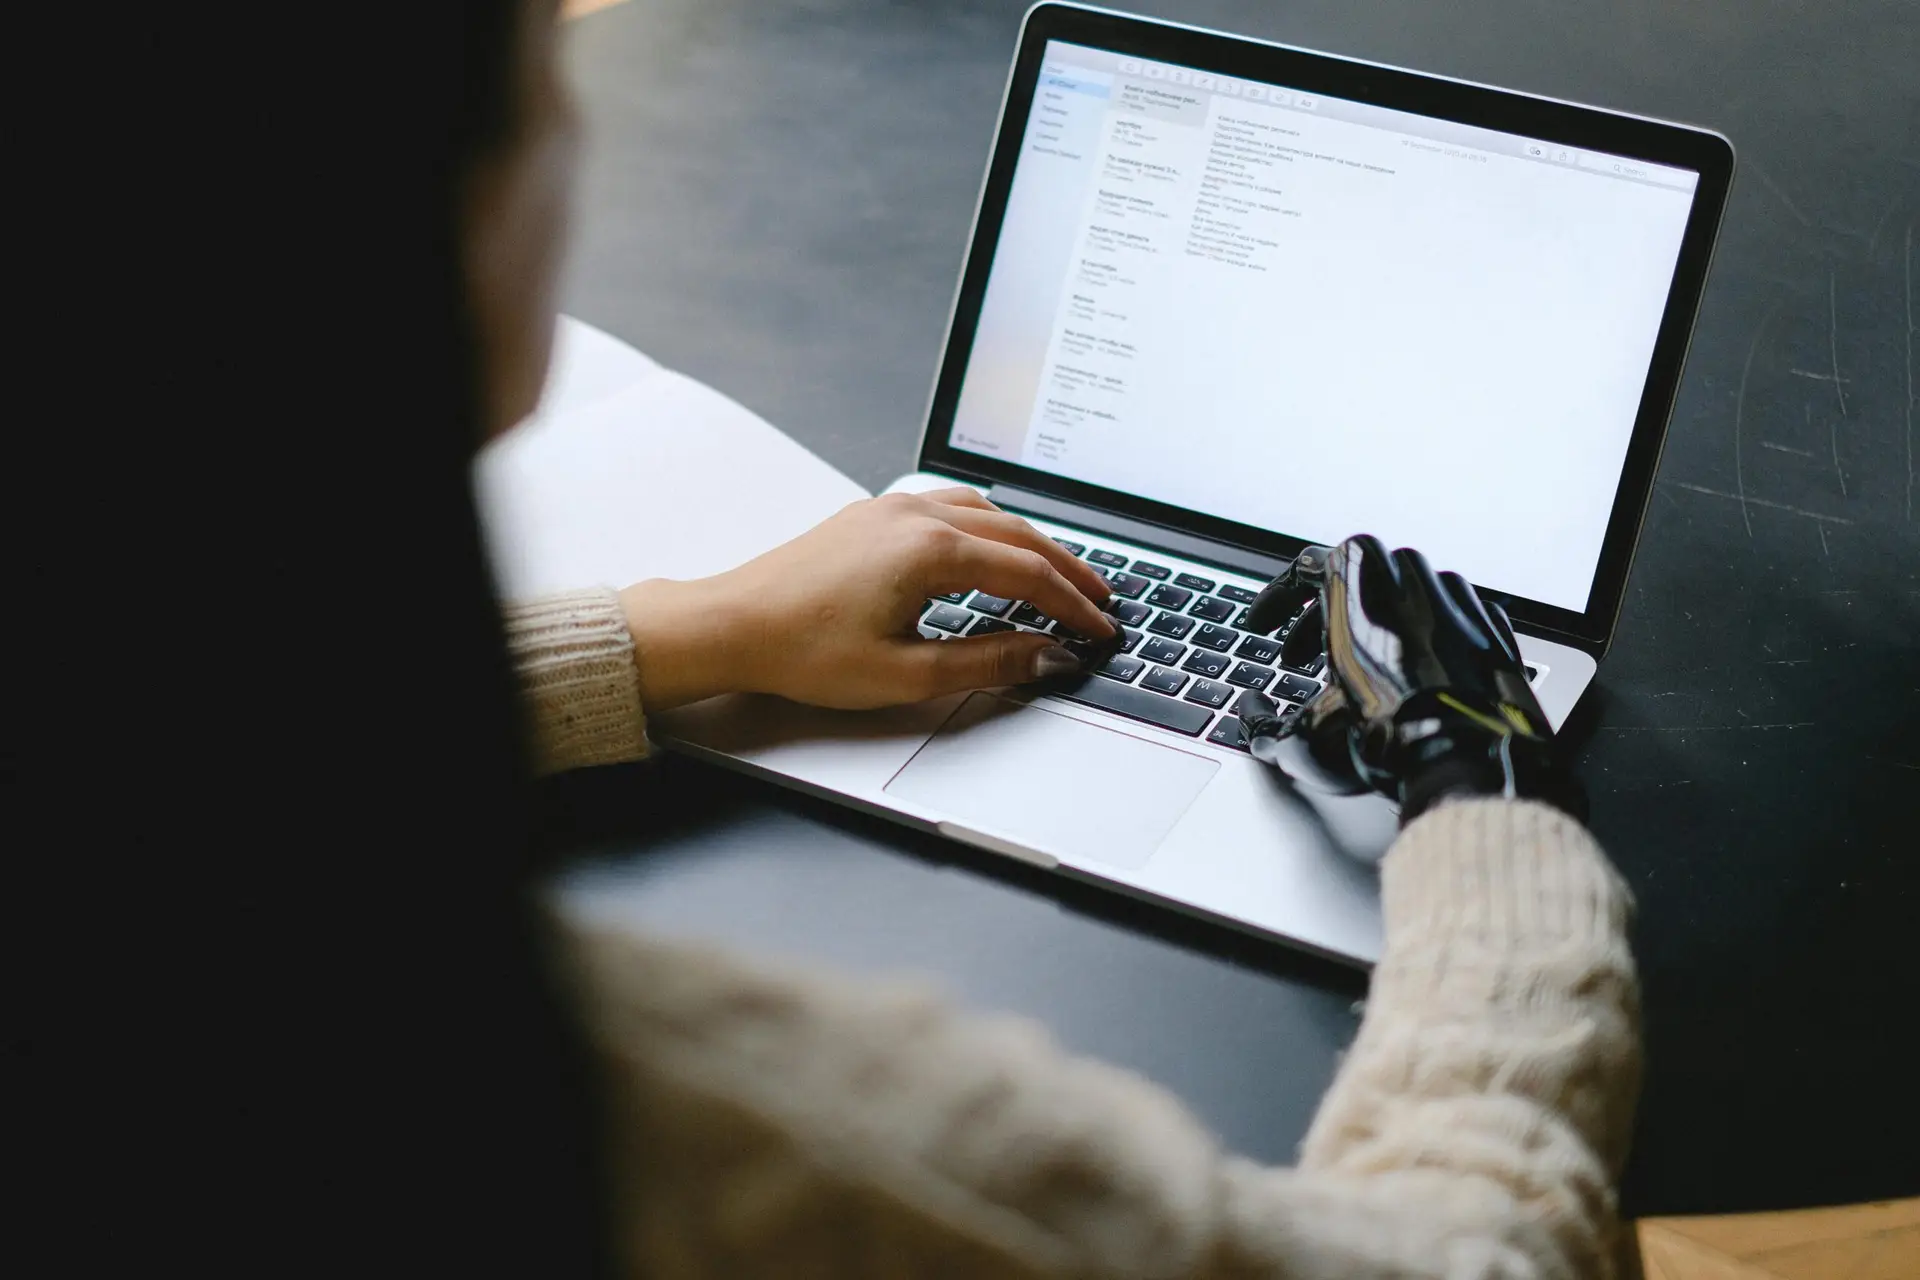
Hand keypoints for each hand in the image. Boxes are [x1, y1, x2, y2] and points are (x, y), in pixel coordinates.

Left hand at [617, 488, 1116, 710]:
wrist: (733, 624)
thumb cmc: (803, 650)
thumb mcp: (906, 673)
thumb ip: (987, 662)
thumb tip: (1045, 657)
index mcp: (930, 550)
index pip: (1029, 575)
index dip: (1073, 607)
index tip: (1100, 631)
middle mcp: (916, 515)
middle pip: (1020, 536)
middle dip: (1068, 571)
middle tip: (1101, 603)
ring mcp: (893, 508)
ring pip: (989, 514)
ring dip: (1033, 544)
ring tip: (1061, 576)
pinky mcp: (874, 513)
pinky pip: (954, 506)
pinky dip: (993, 527)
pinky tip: (996, 548)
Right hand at [1239, 534, 1583, 822]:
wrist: (1470, 758)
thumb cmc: (1387, 736)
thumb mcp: (1302, 736)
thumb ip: (1260, 722)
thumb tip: (1252, 715)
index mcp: (1358, 576)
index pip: (1302, 570)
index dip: (1273, 602)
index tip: (1262, 626)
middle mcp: (1410, 573)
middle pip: (1352, 585)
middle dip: (1318, 623)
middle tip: (1299, 659)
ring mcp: (1457, 597)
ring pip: (1403, 599)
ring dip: (1372, 630)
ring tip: (1356, 674)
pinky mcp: (1491, 627)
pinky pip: (1446, 623)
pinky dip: (1421, 645)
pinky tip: (1410, 682)